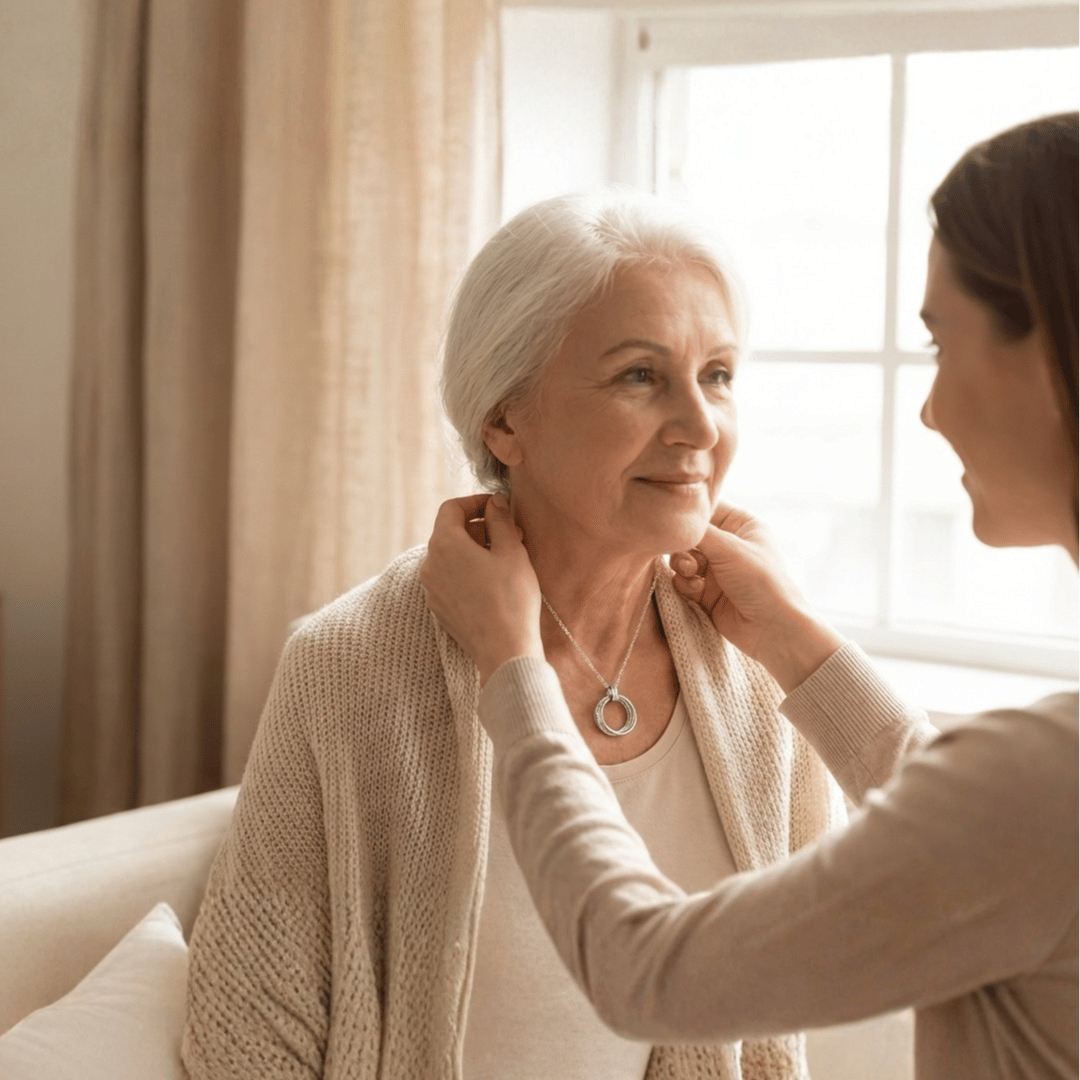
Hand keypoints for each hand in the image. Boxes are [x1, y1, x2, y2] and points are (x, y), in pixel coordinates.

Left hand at [420, 493, 543, 684]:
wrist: (503, 649)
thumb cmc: (510, 598)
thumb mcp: (511, 551)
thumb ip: (500, 519)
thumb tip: (494, 502)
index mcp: (444, 544)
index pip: (451, 508)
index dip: (475, 501)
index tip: (498, 506)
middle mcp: (430, 564)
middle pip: (450, 532)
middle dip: (479, 528)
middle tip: (511, 535)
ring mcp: (431, 588)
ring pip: (450, 556)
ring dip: (474, 550)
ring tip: (505, 559)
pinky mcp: (439, 608)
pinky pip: (450, 578)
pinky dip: (467, 571)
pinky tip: (493, 582)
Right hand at [669, 502, 844, 692]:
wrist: (773, 630)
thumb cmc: (762, 582)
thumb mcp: (729, 549)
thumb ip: (697, 532)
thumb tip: (668, 516)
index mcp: (743, 524)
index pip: (708, 508)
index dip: (690, 515)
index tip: (675, 522)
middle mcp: (729, 544)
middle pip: (690, 536)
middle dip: (683, 546)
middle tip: (689, 558)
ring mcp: (717, 569)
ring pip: (682, 558)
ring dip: (682, 566)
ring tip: (693, 574)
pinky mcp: (706, 593)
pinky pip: (683, 581)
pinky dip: (685, 584)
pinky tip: (697, 591)